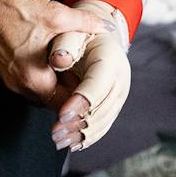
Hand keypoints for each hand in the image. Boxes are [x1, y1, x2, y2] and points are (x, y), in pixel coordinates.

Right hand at [0, 0, 102, 106]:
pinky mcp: (9, 74)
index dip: (83, 98)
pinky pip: (33, 85)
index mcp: (34, 79)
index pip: (65, 104)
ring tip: (77, 72)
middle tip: (91, 78)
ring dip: (60, 87)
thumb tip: (107, 27)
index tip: (96, 87)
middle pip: (55, 102)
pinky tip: (57, 64)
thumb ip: (85, 23)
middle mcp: (22, 86)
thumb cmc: (14, 11)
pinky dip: (47, 80)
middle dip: (73, 93)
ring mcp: (13, 82)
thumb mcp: (55, 15)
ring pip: (44, 95)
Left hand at [52, 35, 130, 151]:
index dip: (81, 102)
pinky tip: (72, 144)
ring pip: (102, 121)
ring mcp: (119, 96)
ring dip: (80, 134)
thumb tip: (59, 59)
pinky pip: (103, 126)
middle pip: (101, 108)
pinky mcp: (113, 106)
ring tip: (59, 141)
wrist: (100, 39)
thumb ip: (65, 44)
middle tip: (55, 133)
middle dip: (77, 123)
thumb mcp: (72, 32)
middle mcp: (120, 81)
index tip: (62, 115)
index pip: (97, 86)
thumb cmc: (81, 35)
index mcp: (111, 61)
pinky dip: (87, 137)